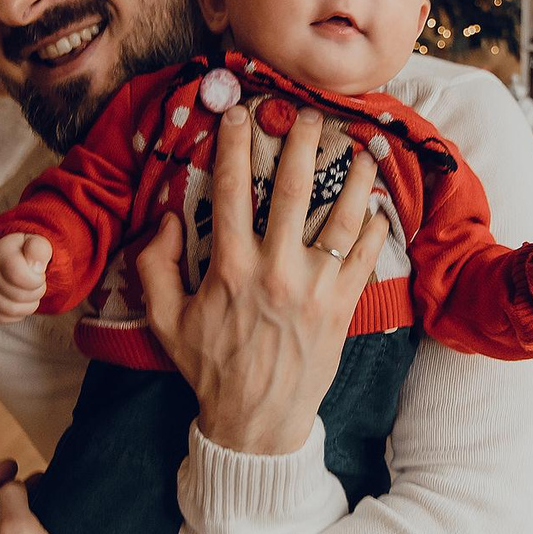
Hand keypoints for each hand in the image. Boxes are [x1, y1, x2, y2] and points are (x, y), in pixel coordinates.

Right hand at [0, 232, 52, 322]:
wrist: (1, 259)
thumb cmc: (22, 252)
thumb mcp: (34, 242)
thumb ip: (39, 249)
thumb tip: (37, 267)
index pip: (19, 276)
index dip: (37, 279)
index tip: (39, 273)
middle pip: (19, 296)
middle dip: (37, 291)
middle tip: (36, 282)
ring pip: (13, 310)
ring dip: (30, 304)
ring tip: (30, 291)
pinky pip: (5, 318)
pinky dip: (19, 313)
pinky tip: (21, 300)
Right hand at [135, 105, 390, 454]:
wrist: (255, 421)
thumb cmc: (209, 367)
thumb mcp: (165, 319)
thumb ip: (155, 265)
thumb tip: (166, 219)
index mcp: (230, 267)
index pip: (229, 190)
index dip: (233, 145)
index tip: (239, 115)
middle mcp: (275, 269)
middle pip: (292, 188)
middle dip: (301, 142)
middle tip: (308, 112)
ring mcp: (314, 287)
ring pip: (341, 216)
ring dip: (353, 176)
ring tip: (361, 147)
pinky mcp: (342, 305)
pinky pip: (366, 255)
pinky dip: (375, 226)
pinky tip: (377, 204)